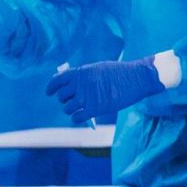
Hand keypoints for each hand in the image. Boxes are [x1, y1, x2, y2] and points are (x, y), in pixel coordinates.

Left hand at [45, 57, 163, 122]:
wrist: (136, 78)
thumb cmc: (119, 73)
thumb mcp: (97, 68)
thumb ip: (82, 76)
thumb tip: (67, 84)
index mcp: (80, 72)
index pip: (57, 81)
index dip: (51, 88)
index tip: (50, 92)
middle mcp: (80, 84)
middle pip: (62, 97)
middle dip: (65, 100)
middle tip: (73, 100)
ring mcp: (87, 97)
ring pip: (68, 109)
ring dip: (71, 110)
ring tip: (79, 109)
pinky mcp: (95, 109)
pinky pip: (77, 117)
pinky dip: (78, 118)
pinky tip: (83, 115)